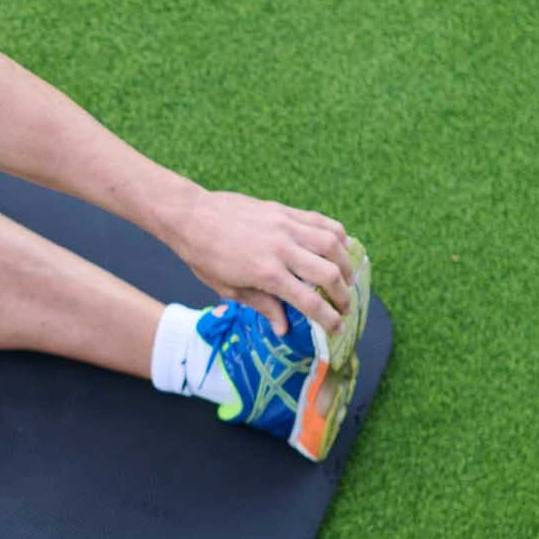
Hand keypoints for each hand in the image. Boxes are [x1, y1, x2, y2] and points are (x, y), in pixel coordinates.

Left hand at [164, 189, 355, 336]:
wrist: (190, 216)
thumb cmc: (204, 256)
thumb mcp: (228, 289)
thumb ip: (261, 306)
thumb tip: (284, 328)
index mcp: (266, 273)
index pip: (310, 301)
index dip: (329, 319)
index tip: (337, 328)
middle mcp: (281, 248)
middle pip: (329, 273)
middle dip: (344, 294)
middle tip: (345, 306)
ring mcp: (285, 225)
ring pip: (332, 243)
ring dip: (346, 263)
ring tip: (347, 277)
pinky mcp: (283, 210)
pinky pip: (320, 220)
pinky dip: (337, 233)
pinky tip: (341, 246)